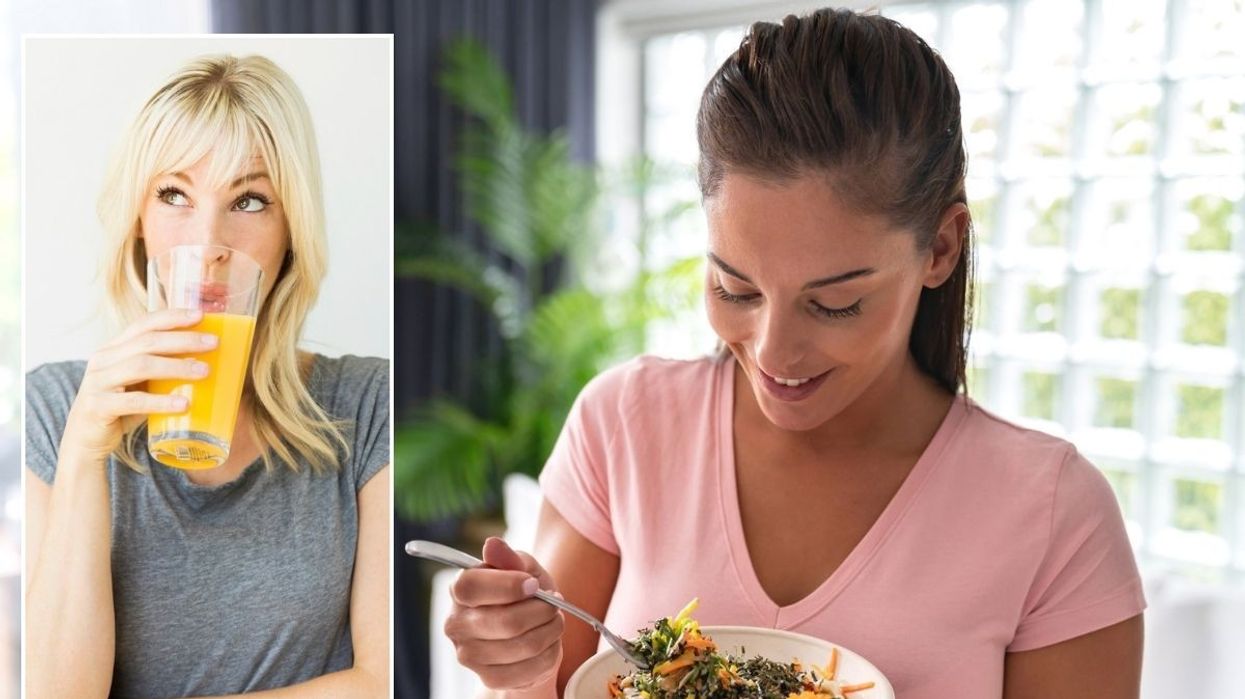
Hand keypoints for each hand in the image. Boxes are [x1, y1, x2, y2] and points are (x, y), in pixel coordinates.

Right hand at [60, 308, 217, 465]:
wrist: (86, 439)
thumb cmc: (121, 408)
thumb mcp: (141, 383)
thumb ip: (162, 370)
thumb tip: (207, 361)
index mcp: (114, 349)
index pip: (143, 324)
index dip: (172, 317)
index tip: (201, 315)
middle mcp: (103, 360)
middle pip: (147, 342)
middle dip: (183, 339)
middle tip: (214, 343)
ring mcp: (98, 382)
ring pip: (141, 366)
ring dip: (177, 367)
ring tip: (205, 371)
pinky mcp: (98, 407)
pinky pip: (134, 401)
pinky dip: (161, 402)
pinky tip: (184, 404)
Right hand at [445, 537, 564, 690]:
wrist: (528, 635)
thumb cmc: (523, 596)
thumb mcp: (523, 569)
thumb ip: (510, 558)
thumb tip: (492, 544)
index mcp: (459, 590)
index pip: (472, 586)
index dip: (508, 585)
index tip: (533, 585)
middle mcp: (456, 624)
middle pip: (506, 621)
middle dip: (542, 611)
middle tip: (554, 604)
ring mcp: (469, 655)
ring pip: (524, 646)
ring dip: (550, 631)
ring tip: (553, 621)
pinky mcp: (488, 678)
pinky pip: (530, 669)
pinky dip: (549, 654)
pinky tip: (547, 643)